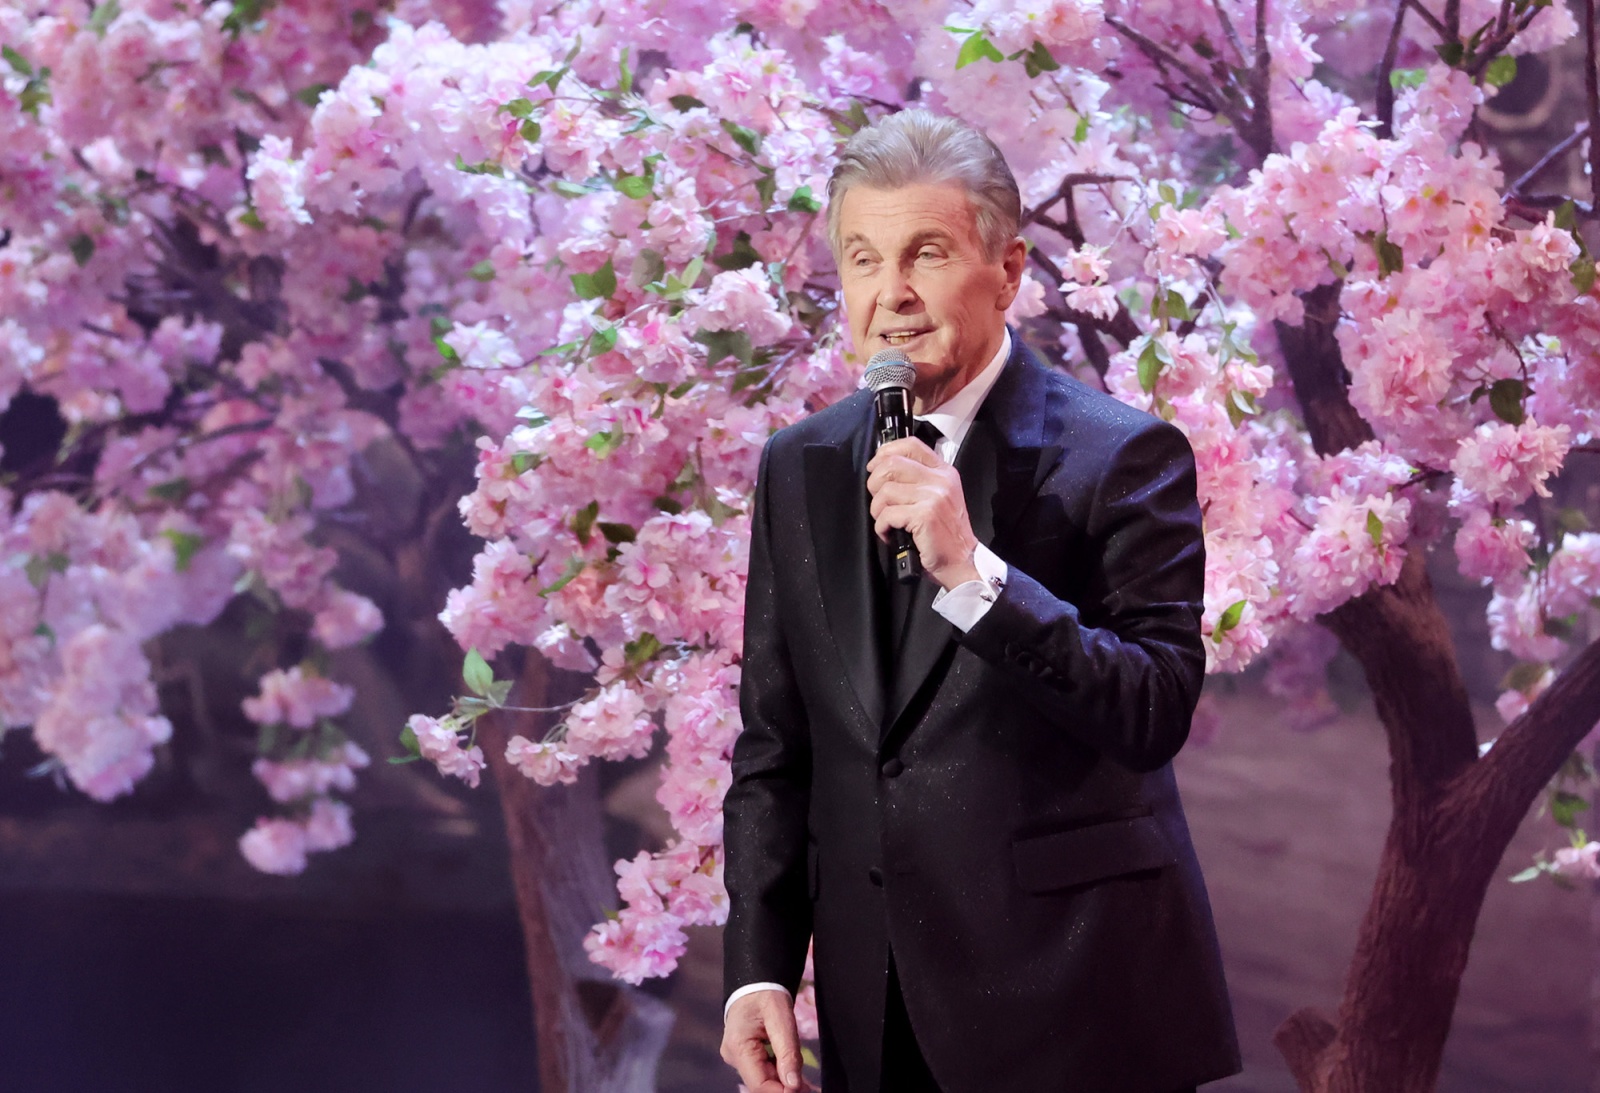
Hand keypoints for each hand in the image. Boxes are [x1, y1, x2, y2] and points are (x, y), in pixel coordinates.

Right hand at [721, 989, 807, 1091]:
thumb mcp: (781, 1019)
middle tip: (814, 1089)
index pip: (759, 1085)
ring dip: (786, 1084)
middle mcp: (734, 1056)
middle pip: (761, 1084)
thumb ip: (787, 1052)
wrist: (755, 981)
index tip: (806, 1091)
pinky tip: (798, 1077)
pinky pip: (764, 1072)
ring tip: (810, 1086)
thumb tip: (794, 1085)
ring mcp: (739, 1057)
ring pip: (764, 1080)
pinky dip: (781, 1075)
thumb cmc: (766, 993)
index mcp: (738, 1047)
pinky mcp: (746, 1055)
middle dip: (787, 1089)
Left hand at [866, 435, 980, 589]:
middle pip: (891, 464)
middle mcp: (940, 479)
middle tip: (880, 502)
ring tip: (887, 521)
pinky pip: (887, 514)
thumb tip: (881, 468)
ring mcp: (934, 496)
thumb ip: (918, 479)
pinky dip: (882, 527)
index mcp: (943, 471)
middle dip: (874, 483)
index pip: (910, 444)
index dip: (886, 452)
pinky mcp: (925, 515)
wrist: (961, 560)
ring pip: (885, 491)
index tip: (875, 467)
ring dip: (877, 510)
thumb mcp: (938, 497)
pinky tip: (890, 534)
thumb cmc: (944, 532)